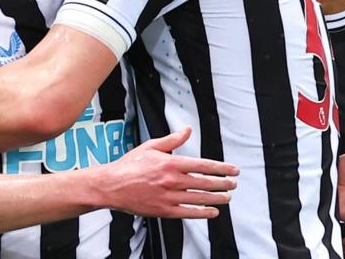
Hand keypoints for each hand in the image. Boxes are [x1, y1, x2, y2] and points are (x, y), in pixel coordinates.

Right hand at [96, 127, 238, 217]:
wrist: (111, 186)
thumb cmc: (130, 165)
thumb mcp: (151, 146)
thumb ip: (172, 140)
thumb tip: (187, 130)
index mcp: (171, 163)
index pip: (204, 166)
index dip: (222, 169)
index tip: (233, 170)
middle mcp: (172, 181)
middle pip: (205, 183)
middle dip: (223, 184)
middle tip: (233, 184)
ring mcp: (168, 197)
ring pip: (199, 198)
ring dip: (216, 198)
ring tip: (227, 197)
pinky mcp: (163, 210)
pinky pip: (187, 213)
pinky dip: (202, 213)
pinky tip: (212, 212)